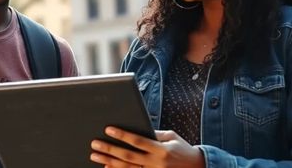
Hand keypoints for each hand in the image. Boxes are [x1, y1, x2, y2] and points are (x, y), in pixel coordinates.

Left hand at [90, 127, 204, 167]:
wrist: (197, 167)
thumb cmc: (182, 149)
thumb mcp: (171, 137)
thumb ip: (154, 134)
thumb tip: (136, 128)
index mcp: (161, 150)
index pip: (138, 141)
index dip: (123, 135)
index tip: (109, 129)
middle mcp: (156, 163)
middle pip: (128, 157)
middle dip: (110, 149)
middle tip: (95, 143)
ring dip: (109, 161)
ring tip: (95, 155)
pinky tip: (106, 167)